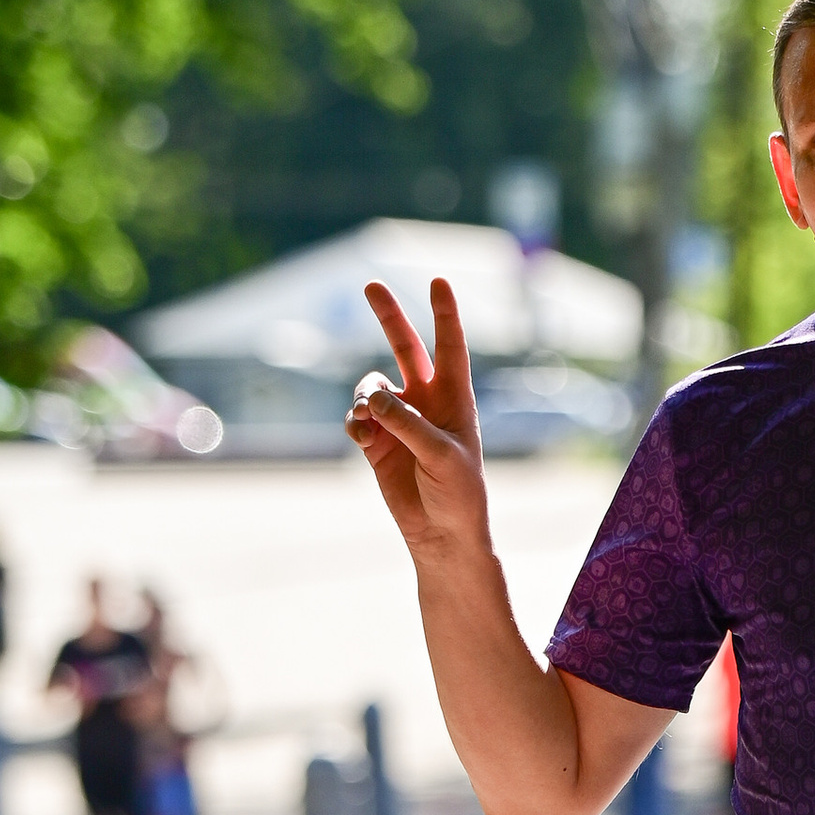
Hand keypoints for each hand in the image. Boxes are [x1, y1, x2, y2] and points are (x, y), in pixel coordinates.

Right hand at [347, 276, 491, 562]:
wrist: (442, 532)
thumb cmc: (459, 494)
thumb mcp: (442, 456)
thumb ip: (408, 424)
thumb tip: (373, 397)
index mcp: (455, 398)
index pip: (450, 347)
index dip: (445, 314)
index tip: (439, 281)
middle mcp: (426, 401)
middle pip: (405, 347)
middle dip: (389, 316)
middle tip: (371, 284)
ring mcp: (399, 419)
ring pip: (371, 386)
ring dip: (366, 398)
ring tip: (371, 422)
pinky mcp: (376, 440)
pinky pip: (357, 417)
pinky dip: (356, 422)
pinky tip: (363, 437)